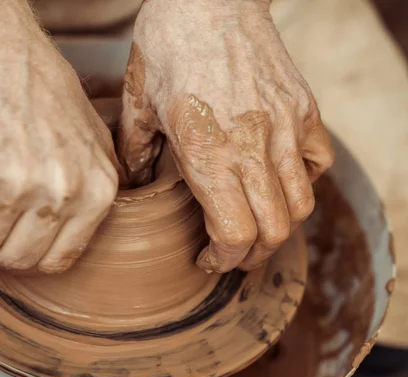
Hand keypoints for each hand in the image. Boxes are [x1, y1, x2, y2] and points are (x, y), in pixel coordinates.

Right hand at [0, 27, 119, 273]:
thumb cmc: (44, 90)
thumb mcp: (93, 137)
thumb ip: (98, 182)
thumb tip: (93, 221)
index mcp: (97, 191)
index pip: (60, 259)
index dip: (30, 261)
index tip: (13, 252)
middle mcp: (61, 193)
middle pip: (17, 260)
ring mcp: (17, 185)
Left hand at [117, 0, 333, 272]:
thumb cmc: (168, 43)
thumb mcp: (138, 100)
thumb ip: (135, 151)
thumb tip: (132, 184)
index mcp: (208, 152)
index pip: (233, 233)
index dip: (223, 259)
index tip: (209, 260)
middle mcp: (253, 147)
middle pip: (273, 230)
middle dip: (251, 255)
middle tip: (231, 254)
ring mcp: (286, 127)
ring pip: (301, 204)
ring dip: (279, 227)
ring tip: (256, 225)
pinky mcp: (305, 109)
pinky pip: (318, 163)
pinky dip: (303, 182)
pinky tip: (277, 178)